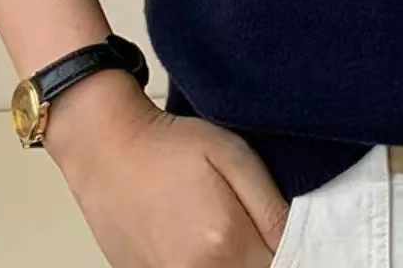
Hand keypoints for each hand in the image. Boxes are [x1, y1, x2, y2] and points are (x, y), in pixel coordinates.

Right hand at [42, 70, 290, 266]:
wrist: (106, 150)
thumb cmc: (171, 146)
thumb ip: (270, 206)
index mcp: (224, 244)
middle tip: (250, 223)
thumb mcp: (233, 155)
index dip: (290, 247)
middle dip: (262, 256)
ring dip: (234, 262)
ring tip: (220, 228)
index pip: (281, 265)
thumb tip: (296, 242)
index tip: (281, 227)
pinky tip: (195, 239)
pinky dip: (205, 265)